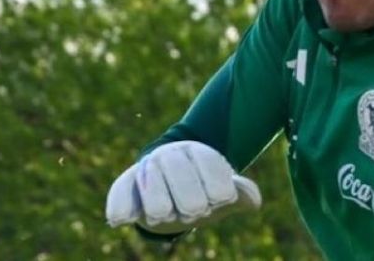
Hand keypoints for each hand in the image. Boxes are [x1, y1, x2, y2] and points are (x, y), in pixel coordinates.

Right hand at [105, 141, 261, 233]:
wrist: (171, 190)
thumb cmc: (203, 192)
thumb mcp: (223, 192)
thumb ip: (242, 193)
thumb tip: (253, 201)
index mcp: (198, 152)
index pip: (208, 163)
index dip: (217, 187)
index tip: (222, 200)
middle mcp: (171, 156)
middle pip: (179, 172)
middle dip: (189, 199)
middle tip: (194, 211)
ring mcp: (148, 170)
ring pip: (152, 185)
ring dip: (161, 206)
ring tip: (165, 215)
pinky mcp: (127, 185)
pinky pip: (120, 191)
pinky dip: (120, 205)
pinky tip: (120, 220)